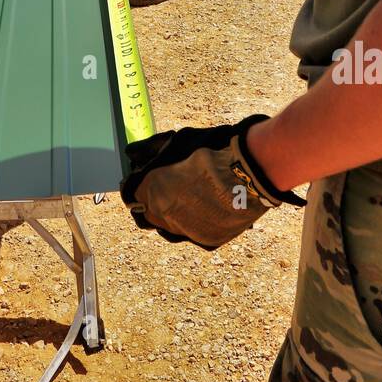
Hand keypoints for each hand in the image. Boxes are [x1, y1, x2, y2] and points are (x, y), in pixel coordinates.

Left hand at [120, 115, 304, 249]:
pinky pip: (193, 232)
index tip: (142, 178)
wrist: (250, 173)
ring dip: (173, 212)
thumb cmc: (214, 152)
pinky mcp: (207, 240)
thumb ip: (151, 149)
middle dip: (152, 200)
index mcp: (153, 190)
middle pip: (147, 212)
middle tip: (166, 186)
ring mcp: (186, 231)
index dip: (136, 183)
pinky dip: (196, 221)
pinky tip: (207, 206)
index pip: (131, 192)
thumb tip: (133, 154)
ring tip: (190, 196)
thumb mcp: (179, 140)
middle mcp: (165, 215)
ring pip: (169, 226)